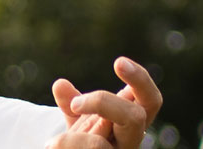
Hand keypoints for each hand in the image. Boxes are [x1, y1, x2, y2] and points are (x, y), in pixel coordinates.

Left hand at [48, 57, 163, 148]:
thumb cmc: (84, 142)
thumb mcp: (78, 121)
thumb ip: (72, 102)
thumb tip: (60, 84)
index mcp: (131, 122)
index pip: (149, 100)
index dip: (140, 80)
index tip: (118, 62)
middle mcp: (132, 140)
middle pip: (136, 118)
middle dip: (104, 104)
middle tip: (75, 105)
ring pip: (98, 144)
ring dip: (72, 138)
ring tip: (53, 143)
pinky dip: (67, 145)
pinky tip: (54, 148)